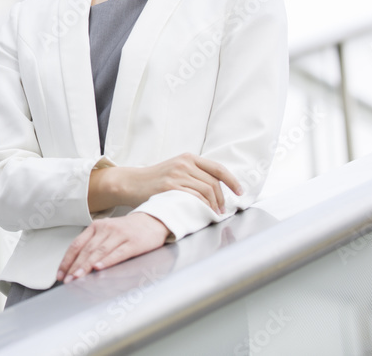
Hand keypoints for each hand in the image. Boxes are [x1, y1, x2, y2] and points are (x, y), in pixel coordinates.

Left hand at [57, 212, 169, 282]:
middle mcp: (105, 229)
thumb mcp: (107, 233)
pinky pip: (118, 253)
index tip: (60, 275)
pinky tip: (99, 268)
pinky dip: (107, 261)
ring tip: (78, 277)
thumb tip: (75, 266)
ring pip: (99, 252)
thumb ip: (93, 245)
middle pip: (86, 250)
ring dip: (87, 266)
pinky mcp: (133, 242)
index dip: (67, 260)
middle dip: (75, 267)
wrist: (152, 221)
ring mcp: (119, 235)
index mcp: (96, 227)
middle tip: (67, 280)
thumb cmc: (127, 230)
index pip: (76, 245)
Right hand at [116, 153, 242, 213]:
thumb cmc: (155, 179)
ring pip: (206, 192)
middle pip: (213, 183)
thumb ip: (194, 173)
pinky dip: (202, 207)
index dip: (232, 181)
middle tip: (222, 210)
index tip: (240, 191)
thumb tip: (217, 188)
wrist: (131, 182)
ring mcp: (177, 175)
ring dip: (213, 205)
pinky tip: (202, 213)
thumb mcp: (176, 168)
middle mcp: (184, 164)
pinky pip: (194, 198)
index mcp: (188, 158)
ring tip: (213, 214)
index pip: (217, 168)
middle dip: (222, 199)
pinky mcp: (170, 187)